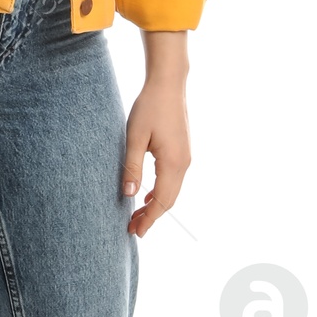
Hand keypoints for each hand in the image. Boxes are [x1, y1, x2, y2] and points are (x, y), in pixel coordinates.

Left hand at [123, 68, 190, 236]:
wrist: (169, 84)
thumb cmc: (149, 107)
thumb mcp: (134, 137)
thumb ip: (132, 167)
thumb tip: (130, 195)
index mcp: (173, 163)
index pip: (162, 201)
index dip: (150, 219)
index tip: (136, 232)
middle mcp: (184, 164)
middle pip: (169, 200)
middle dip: (152, 216)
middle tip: (133, 229)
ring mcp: (186, 157)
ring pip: (172, 191)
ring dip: (156, 205)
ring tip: (137, 215)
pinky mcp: (183, 151)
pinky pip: (173, 179)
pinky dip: (161, 191)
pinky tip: (147, 195)